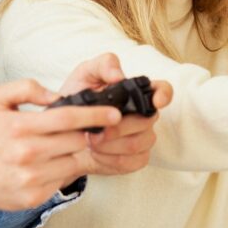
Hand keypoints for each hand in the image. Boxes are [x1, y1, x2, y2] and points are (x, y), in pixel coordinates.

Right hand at [0, 78, 120, 214]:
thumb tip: (57, 96)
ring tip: (59, 146)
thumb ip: (27, 88)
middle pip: (76, 140)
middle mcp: (26, 153)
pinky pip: (63, 178)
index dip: (95, 115)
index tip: (114, 114)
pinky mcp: (35, 197)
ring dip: (74, 151)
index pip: (67, 118)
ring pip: (74, 160)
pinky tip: (49, 163)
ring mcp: (32, 177)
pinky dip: (63, 168)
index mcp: (19, 127)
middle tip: (78, 130)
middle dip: (84, 133)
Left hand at [57, 53, 172, 176]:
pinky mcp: (135, 159)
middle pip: (146, 122)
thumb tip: (118, 76)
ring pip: (136, 144)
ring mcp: (142, 138)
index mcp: (136, 93)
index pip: (162, 90)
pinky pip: (129, 162)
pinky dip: (108, 159)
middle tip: (94, 130)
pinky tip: (97, 153)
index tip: (156, 102)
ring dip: (109, 144)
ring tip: (91, 140)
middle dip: (117, 128)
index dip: (164, 95)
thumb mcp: (85, 75)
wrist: (63, 133)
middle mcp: (144, 116)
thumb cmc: (77, 101)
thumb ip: (103, 66)